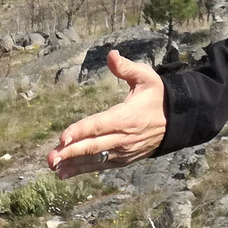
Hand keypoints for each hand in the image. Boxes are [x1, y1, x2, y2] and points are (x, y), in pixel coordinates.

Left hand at [46, 49, 166, 178]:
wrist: (176, 121)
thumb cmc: (157, 96)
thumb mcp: (146, 77)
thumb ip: (127, 68)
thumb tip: (111, 54)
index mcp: (127, 117)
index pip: (99, 125)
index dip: (81, 131)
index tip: (63, 138)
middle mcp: (124, 138)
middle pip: (94, 146)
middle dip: (71, 153)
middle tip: (51, 157)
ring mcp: (123, 152)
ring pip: (95, 159)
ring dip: (73, 164)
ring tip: (53, 167)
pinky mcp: (123, 160)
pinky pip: (101, 166)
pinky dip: (82, 170)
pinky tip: (64, 173)